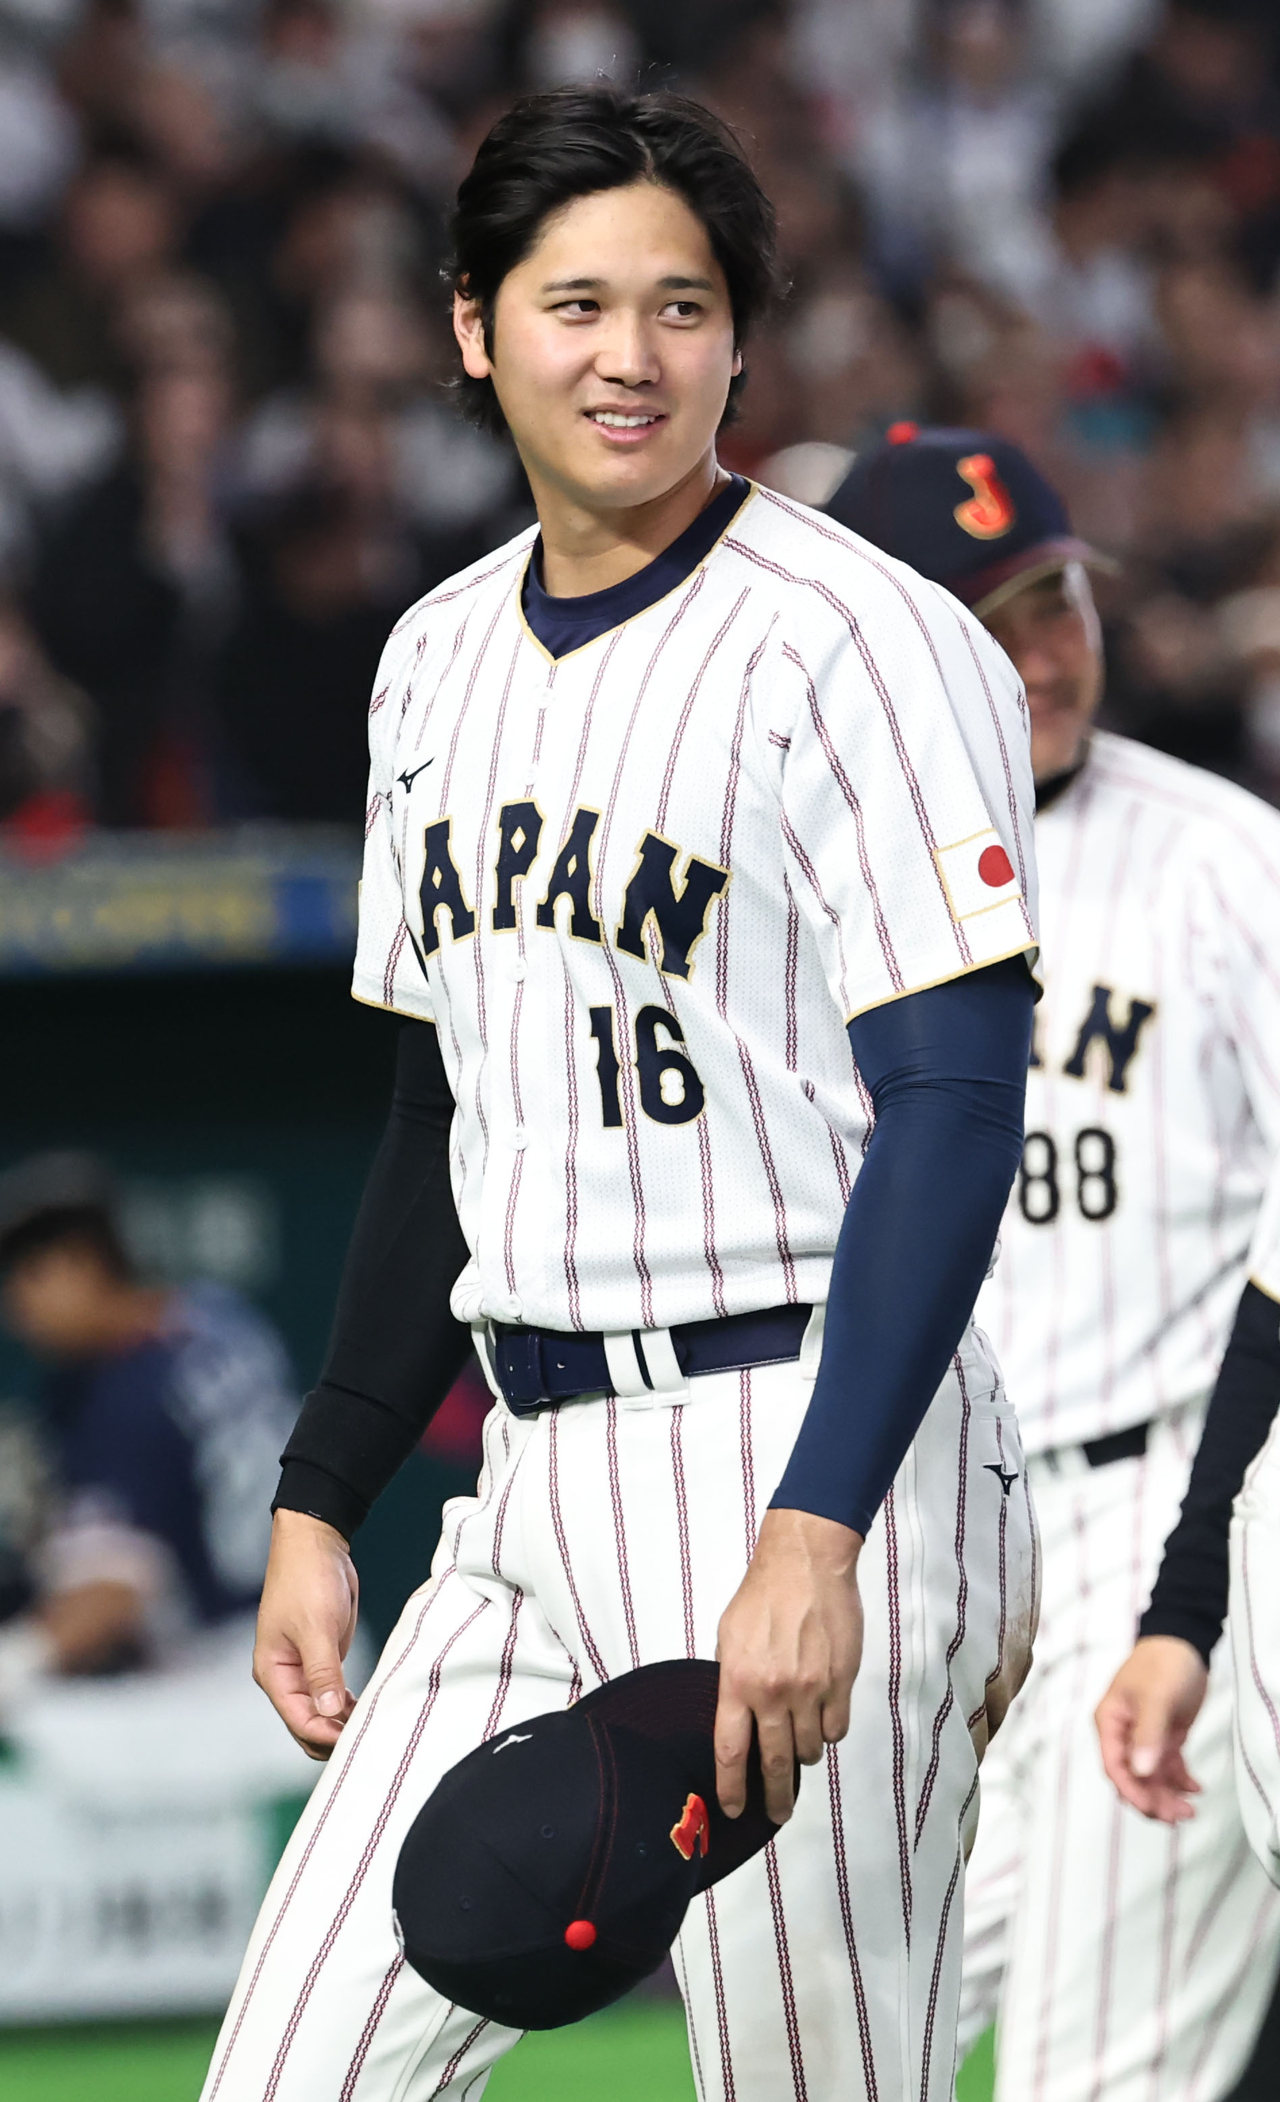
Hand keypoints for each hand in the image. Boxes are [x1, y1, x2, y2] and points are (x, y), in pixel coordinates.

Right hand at [254, 1509, 360, 1759]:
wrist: (316, 1543)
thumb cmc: (307, 1579)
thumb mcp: (316, 1626)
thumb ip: (322, 1670)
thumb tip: (330, 1711)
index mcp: (273, 1672)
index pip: (299, 1721)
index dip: (327, 1734)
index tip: (357, 1738)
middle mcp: (285, 1677)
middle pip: (307, 1725)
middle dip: (334, 1736)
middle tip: (371, 1737)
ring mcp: (303, 1669)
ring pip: (321, 1713)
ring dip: (342, 1722)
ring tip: (373, 1726)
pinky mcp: (322, 1658)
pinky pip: (332, 1694)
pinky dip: (346, 1705)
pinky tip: (366, 1708)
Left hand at [714, 1508, 862, 1824]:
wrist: (806, 1562)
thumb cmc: (763, 1594)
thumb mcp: (728, 1635)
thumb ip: (731, 1680)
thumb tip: (737, 1717)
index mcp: (737, 1681)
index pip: (731, 1752)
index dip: (732, 1788)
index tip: (734, 1809)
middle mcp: (773, 1692)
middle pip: (774, 1763)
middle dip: (775, 1796)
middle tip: (777, 1812)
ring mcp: (810, 1690)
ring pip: (809, 1748)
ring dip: (804, 1751)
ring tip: (800, 1737)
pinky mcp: (841, 1682)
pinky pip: (837, 1729)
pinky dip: (829, 1729)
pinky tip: (822, 1714)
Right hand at [1094, 1635, 1209, 1823]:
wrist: (1183, 1643)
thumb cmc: (1161, 1663)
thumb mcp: (1155, 1698)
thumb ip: (1147, 1734)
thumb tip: (1140, 1771)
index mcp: (1110, 1722)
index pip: (1114, 1767)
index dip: (1132, 1791)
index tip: (1152, 1808)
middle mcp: (1123, 1734)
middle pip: (1132, 1778)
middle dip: (1153, 1800)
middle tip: (1179, 1815)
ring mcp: (1144, 1737)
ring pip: (1150, 1778)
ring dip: (1168, 1795)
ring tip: (1190, 1809)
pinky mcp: (1163, 1737)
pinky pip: (1168, 1767)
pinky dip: (1180, 1781)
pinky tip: (1195, 1788)